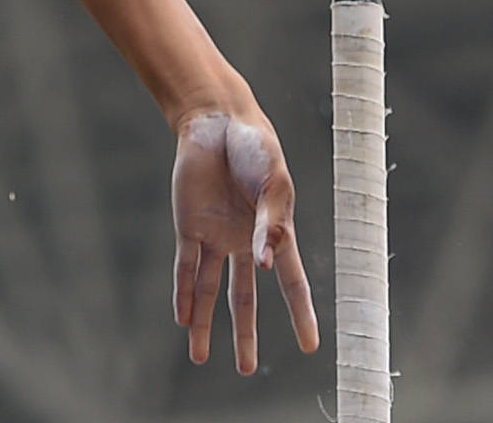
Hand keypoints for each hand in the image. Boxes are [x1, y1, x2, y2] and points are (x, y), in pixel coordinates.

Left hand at [169, 108, 317, 371]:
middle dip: (246, 335)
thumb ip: (271, 222)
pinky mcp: (188, 227)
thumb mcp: (274, 183)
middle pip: (245, 298)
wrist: (217, 121)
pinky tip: (182, 319)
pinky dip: (184, 293)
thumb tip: (266, 264)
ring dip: (205, 323)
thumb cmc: (255, 147)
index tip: (310, 347)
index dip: (300, 314)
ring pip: (211, 290)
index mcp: (274, 231)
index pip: (291, 281)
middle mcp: (244, 241)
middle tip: (247, 370)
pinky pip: (185, 268)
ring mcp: (215, 236)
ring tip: (200, 357)